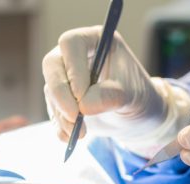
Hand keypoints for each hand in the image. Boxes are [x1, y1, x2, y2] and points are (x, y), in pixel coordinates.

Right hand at [42, 27, 189, 155]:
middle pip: (52, 65)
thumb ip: (110, 96)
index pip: (71, 44)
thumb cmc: (138, 96)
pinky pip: (52, 110)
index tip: (81, 95)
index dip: (72, 68)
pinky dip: (59, 126)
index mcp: (94, 40)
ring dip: (63, 115)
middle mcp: (75, 55)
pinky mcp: (60, 99)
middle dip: (60, 94)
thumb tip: (83, 106)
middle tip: (74, 117)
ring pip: (50, 91)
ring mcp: (65, 77)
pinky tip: (71, 138)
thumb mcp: (131, 95)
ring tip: (81, 133)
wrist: (136, 116)